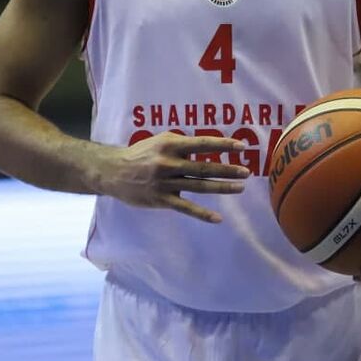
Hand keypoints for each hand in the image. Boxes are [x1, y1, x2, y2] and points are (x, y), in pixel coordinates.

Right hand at [92, 132, 250, 223]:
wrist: (113, 171)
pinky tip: (218, 219)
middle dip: (227, 170)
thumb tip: (206, 150)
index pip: (202, 144)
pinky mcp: (161, 199)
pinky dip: (202, 214)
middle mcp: (168, 163)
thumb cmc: (141, 154)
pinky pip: (185, 207)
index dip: (222, 145)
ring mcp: (165, 183)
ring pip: (199, 186)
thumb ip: (182, 144)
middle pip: (204, 167)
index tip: (241, 146)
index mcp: (170, 145)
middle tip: (247, 172)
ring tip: (239, 188)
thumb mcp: (160, 141)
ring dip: (222, 188)